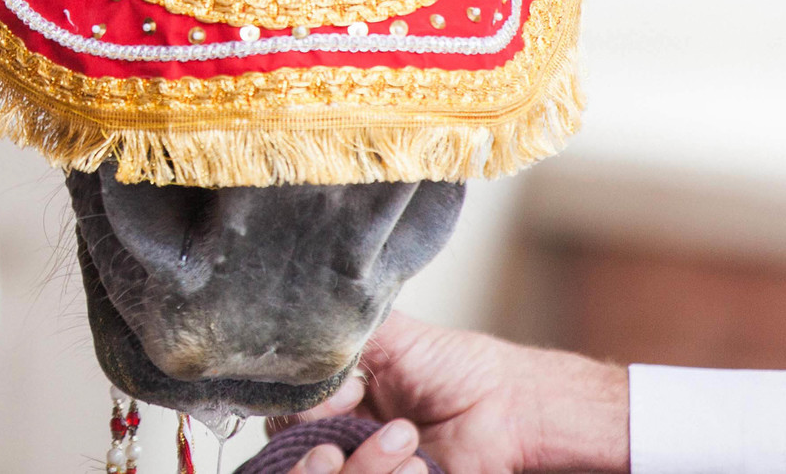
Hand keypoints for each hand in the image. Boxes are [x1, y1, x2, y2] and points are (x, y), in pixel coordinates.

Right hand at [274, 313, 628, 473]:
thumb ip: (332, 330)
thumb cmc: (449, 366)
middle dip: (321, 439)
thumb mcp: (383, 332)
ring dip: (365, 462)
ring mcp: (364, 471)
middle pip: (295, 461)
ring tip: (406, 434)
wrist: (506, 405)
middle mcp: (337, 443)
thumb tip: (285, 326)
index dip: (297, 409)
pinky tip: (418, 461)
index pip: (279, 419)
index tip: (341, 387)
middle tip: (358, 412)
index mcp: (325, 403)